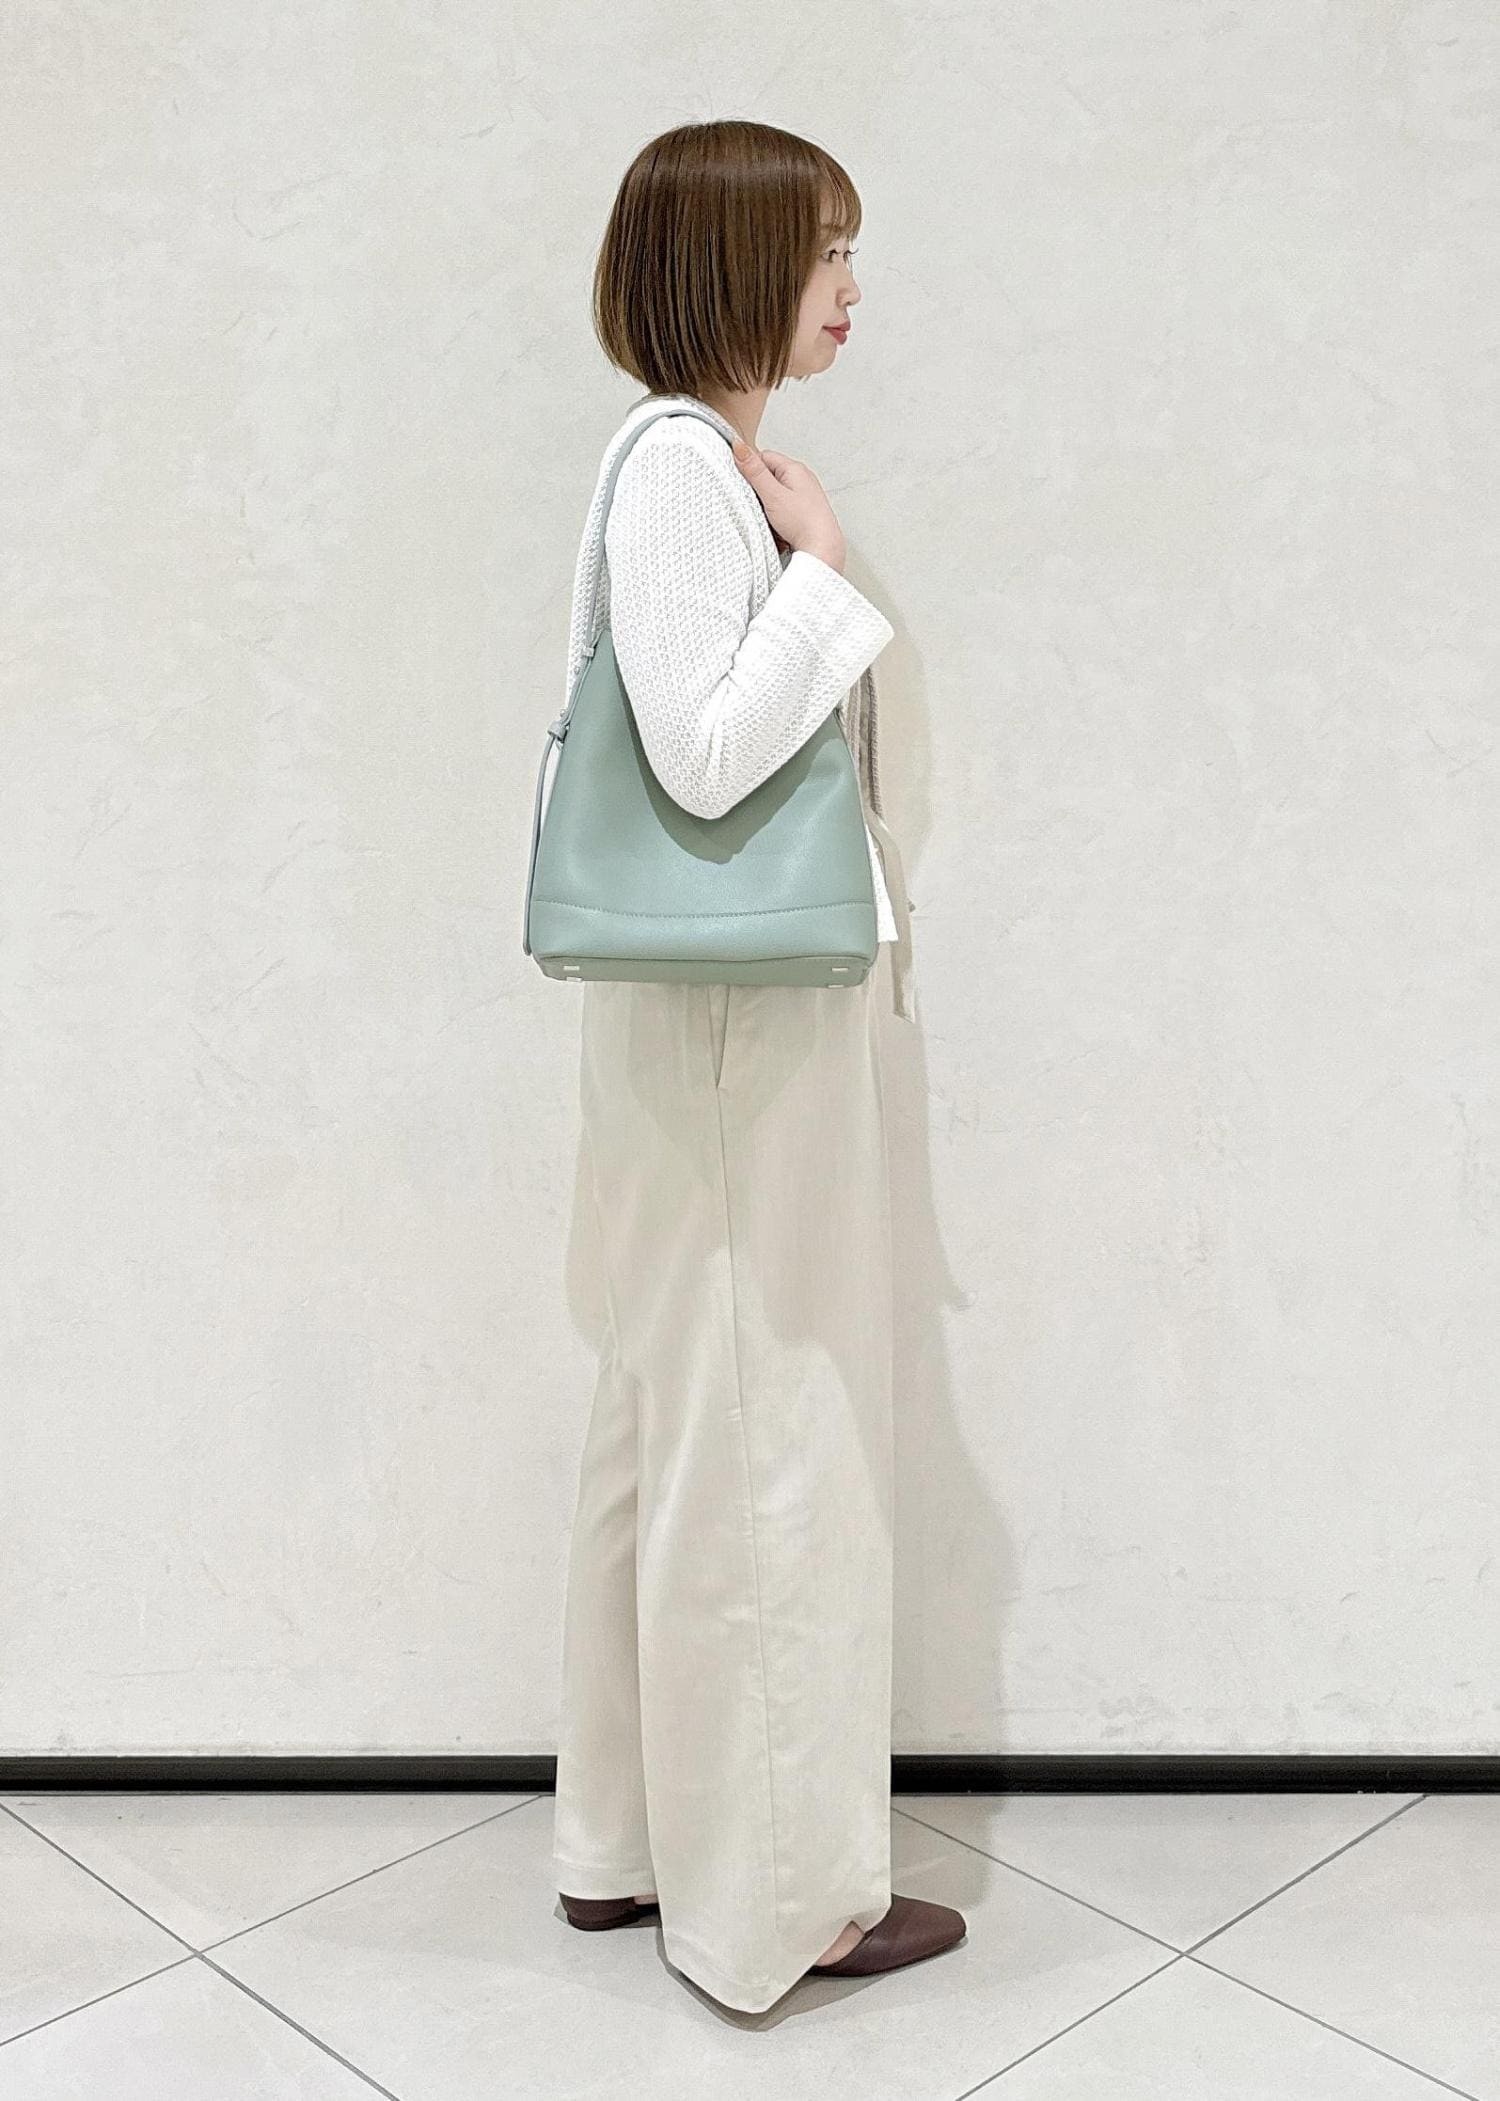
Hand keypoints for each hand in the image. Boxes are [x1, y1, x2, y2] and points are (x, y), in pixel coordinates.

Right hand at [732, 441, 846, 572]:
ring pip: (774, 495)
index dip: (751, 471)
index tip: (746, 485)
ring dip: (768, 508)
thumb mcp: (772, 495)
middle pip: (769, 477)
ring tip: (773, 520)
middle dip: (760, 493)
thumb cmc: (803, 523)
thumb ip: (754, 471)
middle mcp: (802, 479)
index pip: (764, 457)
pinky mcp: (803, 510)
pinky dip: (777, 518)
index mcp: (795, 468)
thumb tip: (740, 447)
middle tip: (761, 506)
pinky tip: (780, 528)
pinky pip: (782, 509)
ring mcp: (803, 495)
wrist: (823, 549)